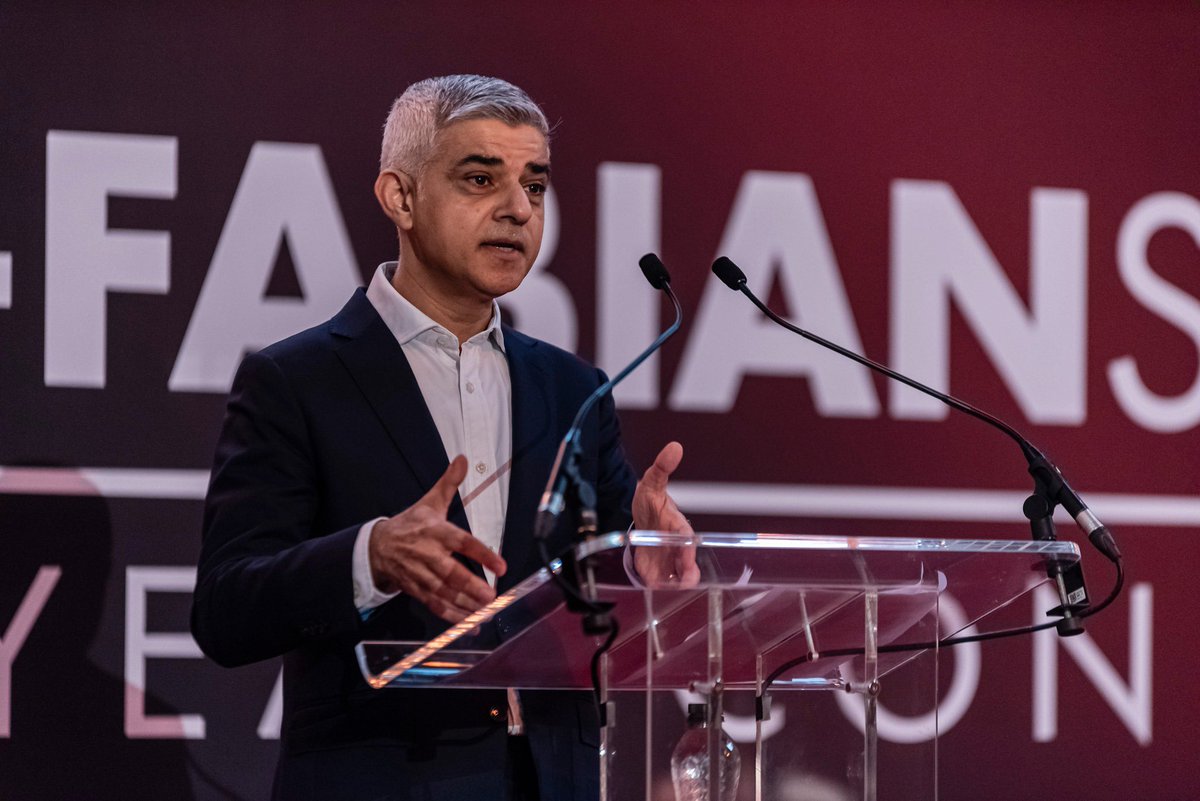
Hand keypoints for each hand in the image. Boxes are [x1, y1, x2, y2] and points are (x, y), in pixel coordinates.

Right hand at [369, 455, 506, 621]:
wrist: (376, 546)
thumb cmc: (410, 524)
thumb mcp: (429, 501)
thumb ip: (449, 483)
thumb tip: (463, 459)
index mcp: (435, 531)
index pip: (462, 542)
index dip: (482, 553)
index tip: (501, 565)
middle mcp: (428, 555)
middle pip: (451, 573)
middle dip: (471, 586)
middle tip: (491, 596)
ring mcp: (421, 575)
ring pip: (444, 593)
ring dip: (465, 605)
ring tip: (486, 612)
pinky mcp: (416, 590)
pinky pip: (435, 605)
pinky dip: (452, 617)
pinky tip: (470, 625)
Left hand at [632, 442, 699, 587]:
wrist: (639, 521)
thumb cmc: (650, 503)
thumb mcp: (651, 484)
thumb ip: (661, 468)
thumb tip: (674, 447)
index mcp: (679, 527)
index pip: (688, 538)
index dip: (688, 547)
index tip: (687, 553)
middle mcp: (678, 547)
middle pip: (688, 564)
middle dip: (686, 572)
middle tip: (682, 578)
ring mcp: (669, 561)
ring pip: (680, 580)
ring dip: (674, 585)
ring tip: (664, 587)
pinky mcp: (658, 573)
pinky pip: (663, 586)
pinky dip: (660, 589)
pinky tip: (653, 587)